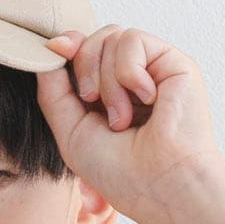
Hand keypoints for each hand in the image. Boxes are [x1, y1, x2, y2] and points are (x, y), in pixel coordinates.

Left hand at [36, 26, 224, 223]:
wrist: (159, 186)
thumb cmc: (120, 172)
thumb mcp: (70, 131)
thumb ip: (54, 90)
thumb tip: (50, 47)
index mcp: (109, 95)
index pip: (85, 52)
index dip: (68, 47)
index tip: (54, 50)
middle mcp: (133, 80)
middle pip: (96, 38)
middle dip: (84, 66)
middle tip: (92, 103)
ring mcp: (154, 70)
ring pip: (112, 37)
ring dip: (107, 80)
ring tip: (122, 118)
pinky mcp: (175, 64)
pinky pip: (133, 39)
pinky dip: (128, 71)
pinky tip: (146, 99)